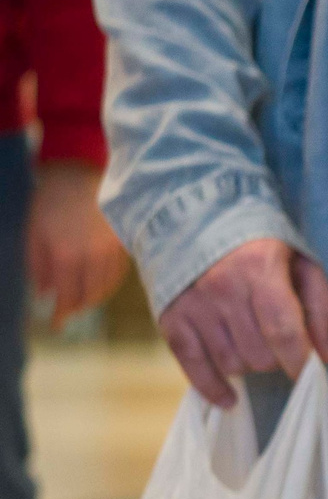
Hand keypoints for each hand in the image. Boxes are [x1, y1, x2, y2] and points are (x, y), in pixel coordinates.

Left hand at [27, 162, 126, 323]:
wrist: (80, 172)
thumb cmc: (49, 201)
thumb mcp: (33, 232)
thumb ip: (36, 266)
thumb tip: (43, 294)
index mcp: (66, 255)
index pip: (67, 296)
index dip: (62, 314)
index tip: (56, 326)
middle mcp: (93, 257)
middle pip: (90, 295)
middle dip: (78, 308)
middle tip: (68, 314)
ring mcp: (112, 250)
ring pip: (107, 286)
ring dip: (94, 299)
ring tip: (82, 302)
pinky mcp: (124, 242)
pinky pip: (118, 273)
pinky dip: (108, 284)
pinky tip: (99, 285)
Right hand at [159, 237, 327, 408]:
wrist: (194, 221)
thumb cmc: (259, 247)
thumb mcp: (301, 263)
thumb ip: (320, 309)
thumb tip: (324, 358)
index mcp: (259, 268)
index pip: (283, 330)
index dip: (300, 360)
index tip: (311, 374)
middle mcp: (221, 287)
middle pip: (258, 354)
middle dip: (277, 360)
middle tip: (279, 345)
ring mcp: (193, 305)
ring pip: (231, 364)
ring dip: (250, 366)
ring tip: (255, 347)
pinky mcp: (170, 320)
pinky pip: (192, 367)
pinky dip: (212, 388)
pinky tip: (230, 398)